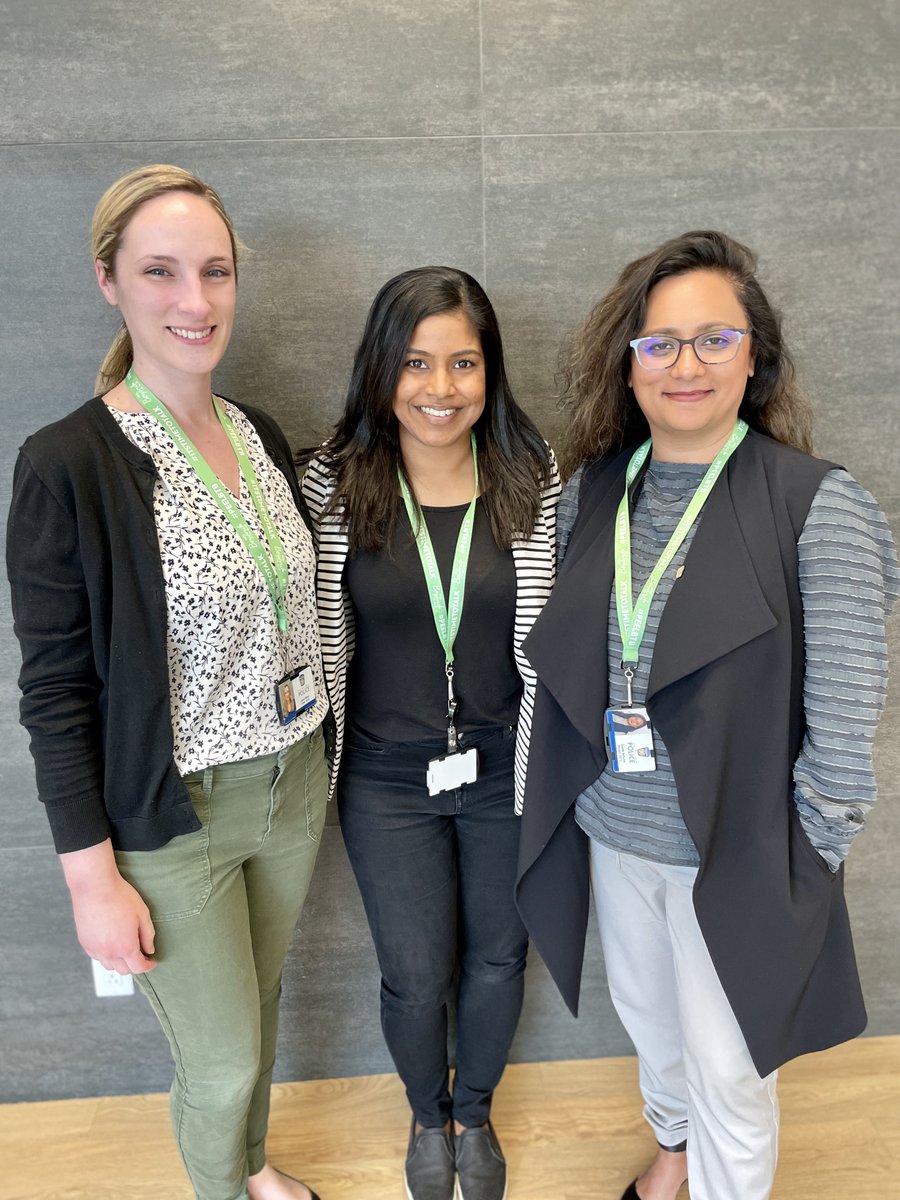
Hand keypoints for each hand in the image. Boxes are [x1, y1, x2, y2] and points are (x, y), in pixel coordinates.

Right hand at [60, 840, 156, 974]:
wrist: (94, 886)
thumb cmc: (120, 896)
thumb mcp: (142, 913)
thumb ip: (148, 935)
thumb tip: (149, 950)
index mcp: (125, 946)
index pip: (138, 967)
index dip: (148, 966)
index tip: (152, 961)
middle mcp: (108, 952)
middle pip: (123, 970)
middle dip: (134, 965)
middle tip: (141, 955)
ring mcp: (94, 949)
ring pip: (109, 966)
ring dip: (119, 962)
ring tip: (126, 949)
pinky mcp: (84, 943)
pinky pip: (97, 957)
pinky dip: (106, 955)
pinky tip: (111, 944)